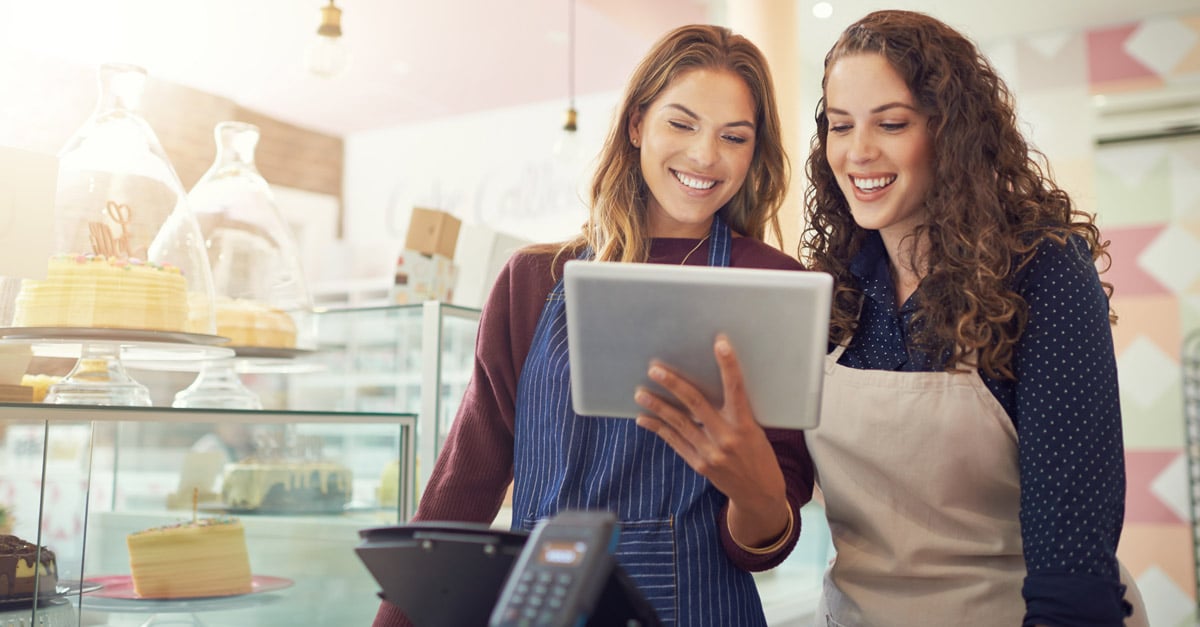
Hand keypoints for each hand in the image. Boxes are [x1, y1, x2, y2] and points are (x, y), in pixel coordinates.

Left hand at [634, 334, 789, 546]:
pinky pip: (675, 442)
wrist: (759, 493)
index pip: (736, 389)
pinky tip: (644, 419)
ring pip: (678, 423)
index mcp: (745, 425)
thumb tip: (713, 385)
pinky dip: (659, 429)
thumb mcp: (756, 431)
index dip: (728, 365)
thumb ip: (736, 412)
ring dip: (657, 406)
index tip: (720, 343)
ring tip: (640, 393)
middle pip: (696, 404)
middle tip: (655, 370)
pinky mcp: (699, 464)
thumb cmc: (759, 455)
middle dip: (673, 384)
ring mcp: (710, 453)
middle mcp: (726, 438)